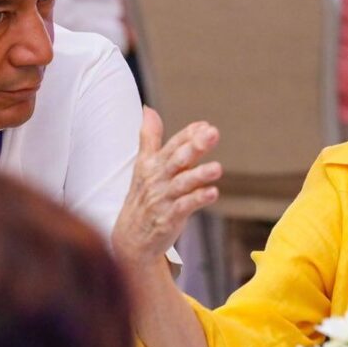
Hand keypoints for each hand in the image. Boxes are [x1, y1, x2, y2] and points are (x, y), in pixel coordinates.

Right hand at [112, 107, 221, 266]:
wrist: (130, 237)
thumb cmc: (143, 196)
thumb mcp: (143, 165)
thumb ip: (149, 137)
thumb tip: (148, 109)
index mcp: (152, 164)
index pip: (172, 145)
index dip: (188, 135)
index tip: (205, 125)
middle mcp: (157, 179)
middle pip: (177, 159)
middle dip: (194, 146)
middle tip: (213, 134)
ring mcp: (162, 198)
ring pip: (182, 183)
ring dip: (199, 174)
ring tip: (217, 168)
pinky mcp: (168, 218)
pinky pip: (184, 207)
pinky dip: (198, 199)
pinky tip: (213, 193)